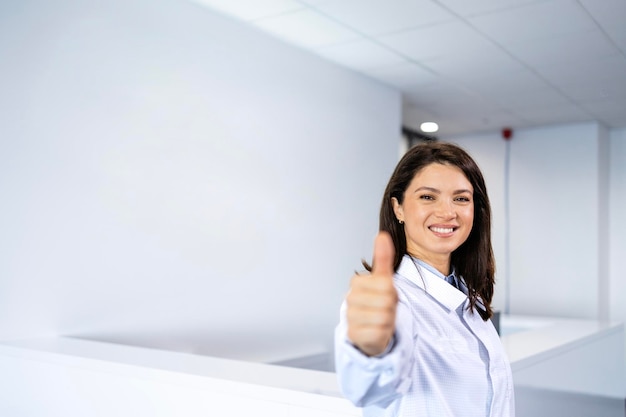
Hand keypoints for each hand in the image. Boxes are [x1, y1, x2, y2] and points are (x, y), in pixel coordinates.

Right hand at [346, 232, 397, 356]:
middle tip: (384, 309)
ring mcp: (350, 317)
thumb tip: (382, 235)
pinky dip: (382, 334)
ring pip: (383, 317)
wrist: (371, 330)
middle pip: (386, 301)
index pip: (386, 284)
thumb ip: (383, 258)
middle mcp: (350, 299)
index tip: (385, 295)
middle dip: (391, 307)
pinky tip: (376, 331)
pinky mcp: (353, 335)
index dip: (392, 292)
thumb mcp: (383, 280)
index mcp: (356, 283)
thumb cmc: (378, 303)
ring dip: (388, 321)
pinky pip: (378, 332)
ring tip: (381, 320)